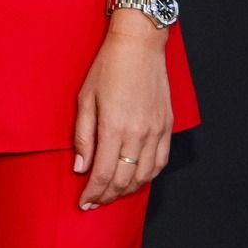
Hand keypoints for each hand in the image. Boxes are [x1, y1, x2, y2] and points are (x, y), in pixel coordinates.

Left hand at [71, 31, 172, 208]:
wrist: (139, 44)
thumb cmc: (108, 67)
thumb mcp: (85, 99)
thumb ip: (83, 136)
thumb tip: (80, 168)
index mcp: (114, 127)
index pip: (103, 173)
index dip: (93, 193)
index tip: (84, 203)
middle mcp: (138, 133)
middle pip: (123, 179)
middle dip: (107, 196)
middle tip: (95, 203)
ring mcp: (155, 131)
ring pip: (144, 175)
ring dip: (127, 190)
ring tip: (112, 195)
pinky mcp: (166, 125)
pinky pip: (160, 161)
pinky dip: (148, 176)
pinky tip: (137, 180)